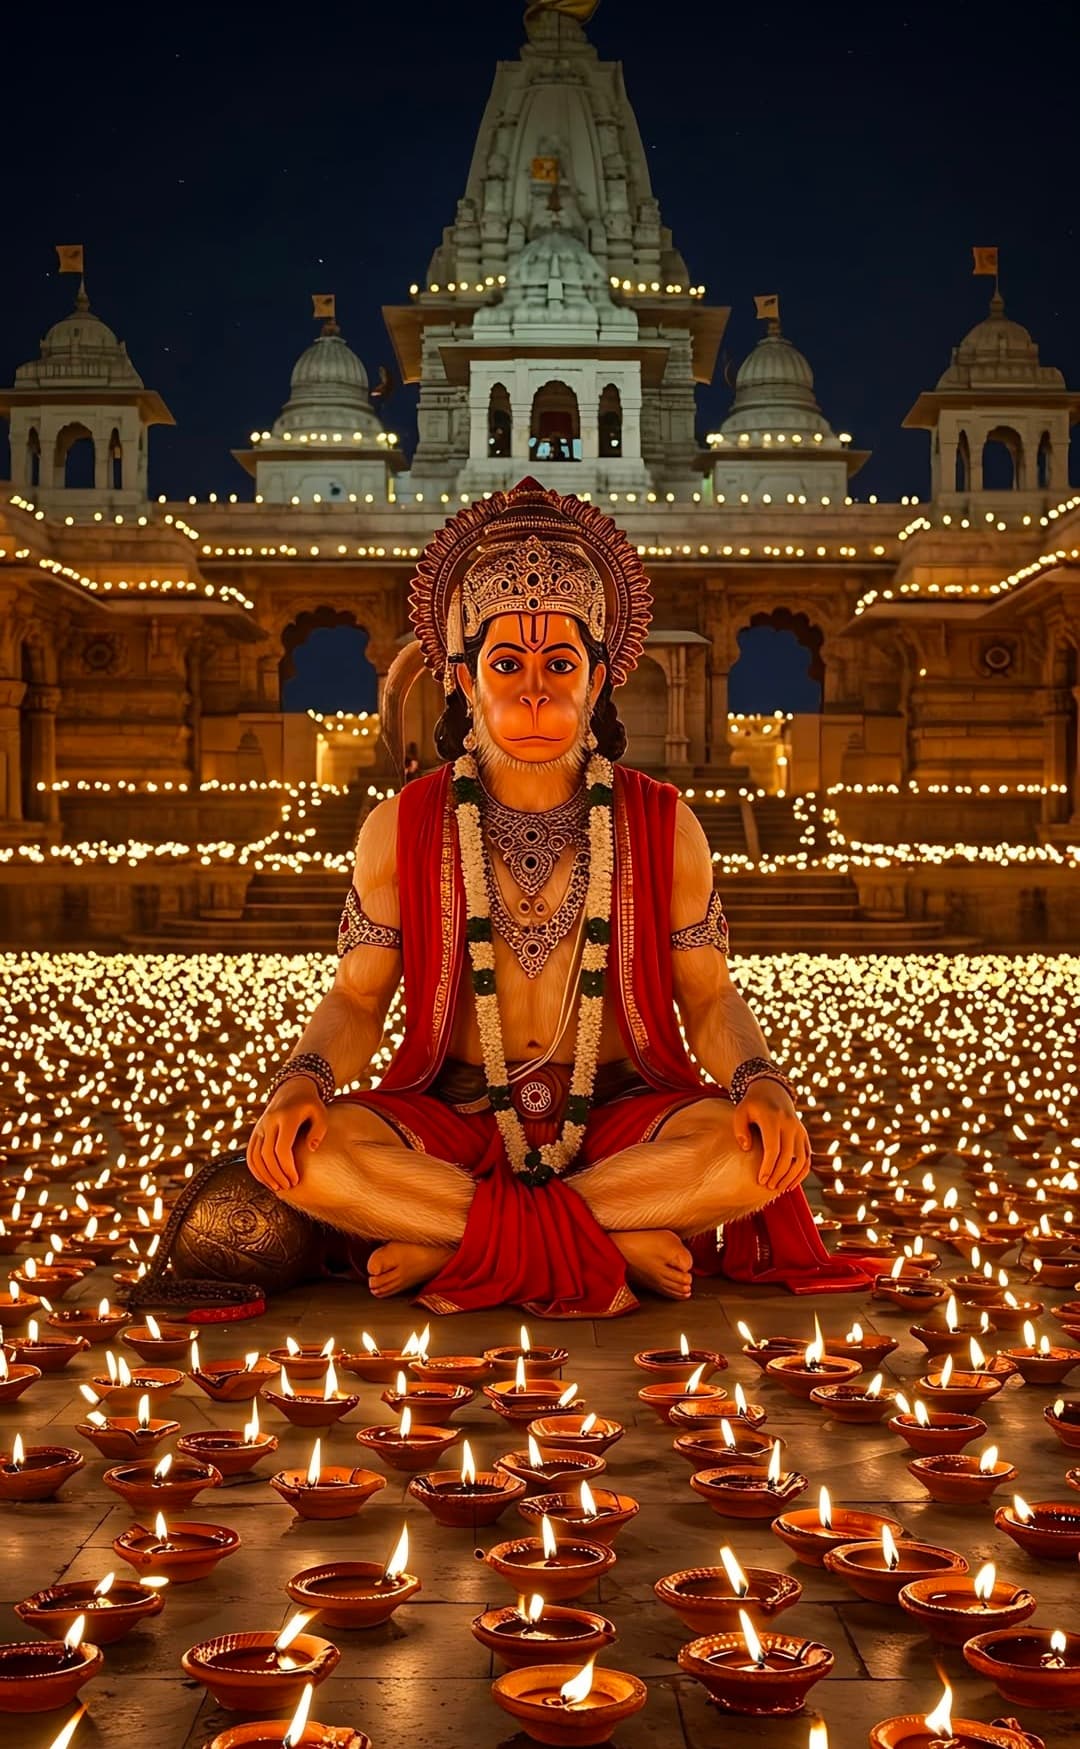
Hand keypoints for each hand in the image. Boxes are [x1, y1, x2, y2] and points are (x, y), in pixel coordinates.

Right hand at [246, 1077, 327, 1195]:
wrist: (292, 1089)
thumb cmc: (310, 1105)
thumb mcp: (321, 1113)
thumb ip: (319, 1131)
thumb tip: (312, 1149)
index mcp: (286, 1118)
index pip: (281, 1149)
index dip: (287, 1167)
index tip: (296, 1179)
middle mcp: (269, 1122)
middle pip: (267, 1155)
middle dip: (276, 1174)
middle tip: (288, 1186)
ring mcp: (260, 1127)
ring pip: (255, 1156)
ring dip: (264, 1175)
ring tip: (278, 1187)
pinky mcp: (256, 1131)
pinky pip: (250, 1153)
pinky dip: (255, 1169)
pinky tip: (265, 1180)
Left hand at [731, 1080, 811, 1194]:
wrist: (772, 1092)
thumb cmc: (752, 1105)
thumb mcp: (740, 1112)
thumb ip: (740, 1129)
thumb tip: (746, 1148)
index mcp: (773, 1119)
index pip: (773, 1148)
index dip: (768, 1167)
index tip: (761, 1180)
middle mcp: (790, 1124)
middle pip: (788, 1156)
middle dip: (779, 1175)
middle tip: (768, 1187)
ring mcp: (799, 1130)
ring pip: (801, 1159)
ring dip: (792, 1176)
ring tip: (779, 1188)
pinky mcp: (804, 1135)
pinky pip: (807, 1157)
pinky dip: (802, 1173)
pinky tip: (791, 1184)